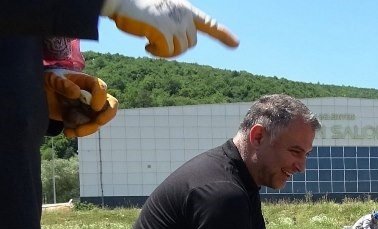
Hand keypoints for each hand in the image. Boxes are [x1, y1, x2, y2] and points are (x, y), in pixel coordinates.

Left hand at [43, 69, 117, 137]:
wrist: (41, 94)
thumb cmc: (47, 81)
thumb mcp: (50, 79)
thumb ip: (62, 83)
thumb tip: (77, 93)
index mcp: (86, 82)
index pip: (101, 88)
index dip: (101, 98)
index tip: (94, 107)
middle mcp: (92, 96)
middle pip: (110, 106)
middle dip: (106, 116)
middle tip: (97, 123)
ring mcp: (89, 109)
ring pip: (99, 121)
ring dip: (89, 129)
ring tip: (71, 132)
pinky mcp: (83, 119)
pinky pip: (88, 128)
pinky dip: (79, 132)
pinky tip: (67, 132)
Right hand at [101, 0, 238, 57]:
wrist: (119, 1)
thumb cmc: (135, 8)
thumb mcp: (160, 14)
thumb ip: (174, 26)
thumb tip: (182, 44)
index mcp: (184, 9)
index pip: (208, 23)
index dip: (222, 34)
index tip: (235, 43)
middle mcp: (183, 16)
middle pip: (190, 44)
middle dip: (175, 48)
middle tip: (158, 42)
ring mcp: (175, 23)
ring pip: (180, 50)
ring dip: (165, 52)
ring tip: (150, 41)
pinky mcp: (165, 31)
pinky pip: (168, 52)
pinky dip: (158, 53)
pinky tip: (146, 46)